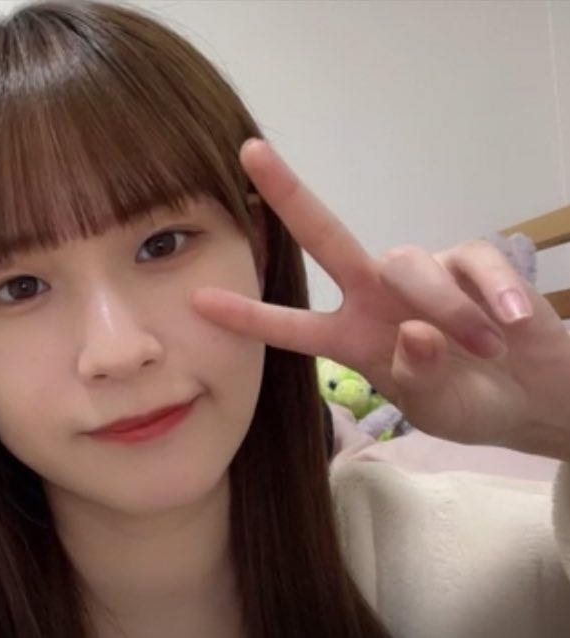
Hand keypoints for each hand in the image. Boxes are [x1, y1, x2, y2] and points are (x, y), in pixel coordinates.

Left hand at [191, 139, 569, 460]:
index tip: (198, 300)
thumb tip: (416, 333)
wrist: (535, 396)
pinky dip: (493, 293)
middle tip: (250, 153)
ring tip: (484, 348)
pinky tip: (510, 323)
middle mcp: (377, 296)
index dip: (249, 316)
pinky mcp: (474, 261)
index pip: (293, 327)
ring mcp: (423, 274)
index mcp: (353, 337)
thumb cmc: (471, 401)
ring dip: (445, 308)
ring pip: (408, 265)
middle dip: (287, 194)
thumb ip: (421, 378)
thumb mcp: (438, 408)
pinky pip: (473, 262)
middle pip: (326, 236)